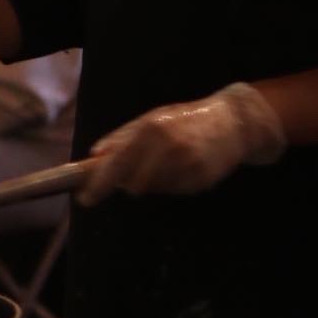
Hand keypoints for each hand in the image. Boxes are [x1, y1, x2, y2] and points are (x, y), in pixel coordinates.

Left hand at [81, 82, 286, 203]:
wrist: (232, 123)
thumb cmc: (185, 119)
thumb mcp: (151, 119)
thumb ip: (121, 137)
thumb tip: (94, 155)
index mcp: (151, 129)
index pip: (117, 163)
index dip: (99, 183)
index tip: (85, 198)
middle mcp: (168, 148)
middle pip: (134, 183)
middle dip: (126, 184)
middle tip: (127, 179)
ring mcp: (186, 167)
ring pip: (153, 189)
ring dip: (149, 182)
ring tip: (163, 163)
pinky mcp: (200, 182)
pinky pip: (173, 191)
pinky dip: (170, 183)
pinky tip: (181, 167)